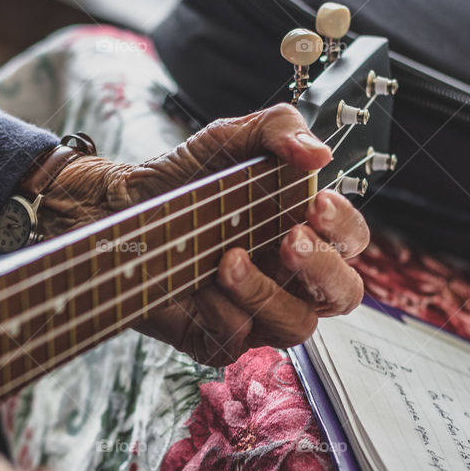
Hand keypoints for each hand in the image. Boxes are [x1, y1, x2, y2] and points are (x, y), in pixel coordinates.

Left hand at [40, 104, 368, 364]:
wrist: (118, 205)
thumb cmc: (183, 177)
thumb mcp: (230, 138)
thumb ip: (278, 130)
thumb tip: (318, 153)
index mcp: (304, 232)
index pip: (351, 243)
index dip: (345, 229)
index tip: (317, 204)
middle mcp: (288, 278)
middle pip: (340, 296)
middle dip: (321, 269)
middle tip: (288, 239)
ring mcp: (256, 313)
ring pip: (294, 326)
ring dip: (266, 293)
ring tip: (228, 258)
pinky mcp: (217, 338)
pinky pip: (238, 339)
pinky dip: (222, 312)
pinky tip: (198, 284)